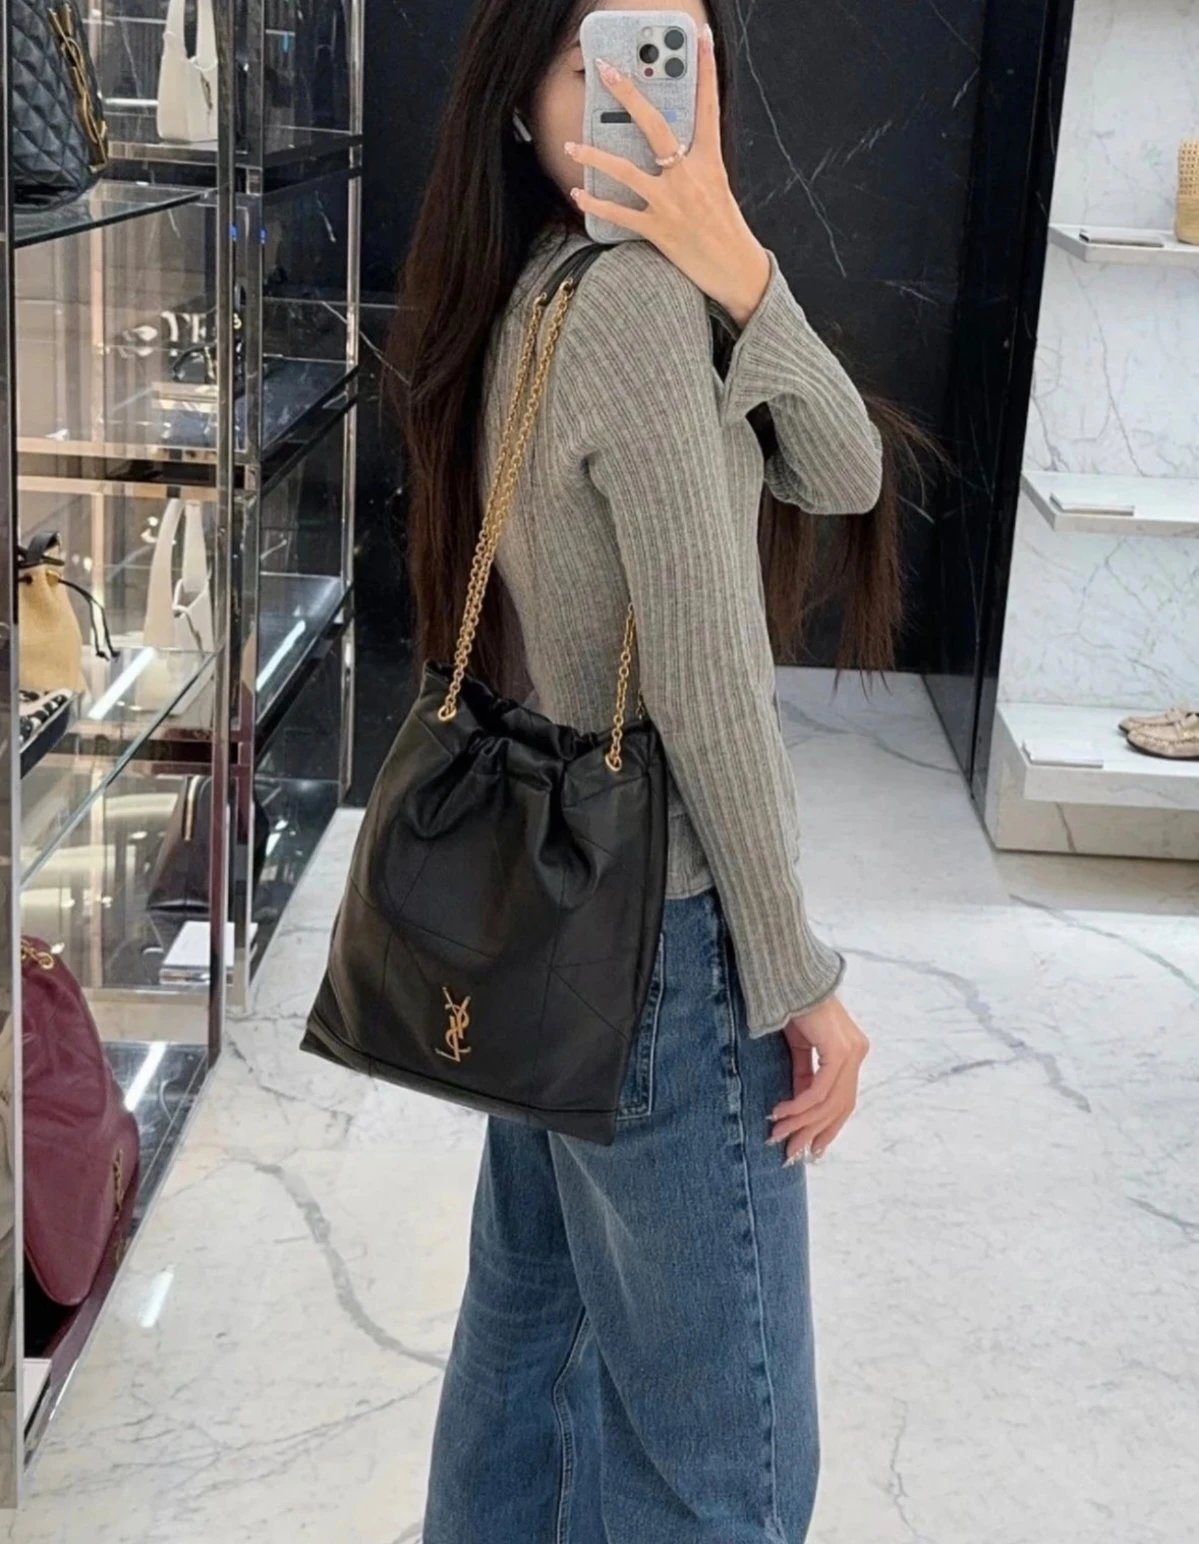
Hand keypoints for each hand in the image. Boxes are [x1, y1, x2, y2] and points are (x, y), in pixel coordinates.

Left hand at [564, 27, 770, 327]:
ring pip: (625, 170)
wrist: (737, 272)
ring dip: (594, 155)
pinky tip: (578, 195)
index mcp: (709, 161)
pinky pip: (619, 213)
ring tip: (572, 145)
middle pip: (654, 126)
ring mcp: (672, 203)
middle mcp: (689, 176)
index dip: (706, 71)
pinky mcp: (658, 230)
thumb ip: (695, 164)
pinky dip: (595, 204)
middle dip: (628, 94)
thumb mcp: (718, 188)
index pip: (709, 107)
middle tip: (607, 71)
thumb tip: (668, 148)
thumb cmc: (726, 230)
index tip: (702, 40)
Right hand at [769, 997, 868, 1162]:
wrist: (791, 975)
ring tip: (778, 1135)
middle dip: (813, 1133)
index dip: (828, 1128)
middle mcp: (858, 1053)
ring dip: (801, 1123)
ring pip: (829, 1103)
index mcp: (852, 1052)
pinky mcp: (839, 1051)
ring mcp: (852, 1052)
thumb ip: (804, 1076)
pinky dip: (799, 1106)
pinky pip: (819, 1090)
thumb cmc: (793, 1005)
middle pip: (839, 1107)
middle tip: (790, 1153)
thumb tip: (798, 1110)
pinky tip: (780, 1113)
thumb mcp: (800, 1048)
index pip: (844, 1100)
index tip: (810, 1150)